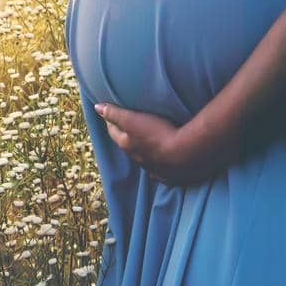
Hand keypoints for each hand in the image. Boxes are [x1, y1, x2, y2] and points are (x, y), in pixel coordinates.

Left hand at [95, 102, 221, 186]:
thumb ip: (114, 113)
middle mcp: (138, 160)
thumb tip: (96, 107)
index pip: (114, 132)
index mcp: (128, 145)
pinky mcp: (171, 177)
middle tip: (130, 128)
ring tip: (148, 143)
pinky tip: (163, 165)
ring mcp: (155, 170)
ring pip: (144, 161)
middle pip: (128, 147)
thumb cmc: (159, 133)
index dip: (112, 122)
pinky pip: (162, 174)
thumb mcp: (133, 119)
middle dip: (127, 138)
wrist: (188, 153)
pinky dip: (160, 168)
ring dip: (144, 153)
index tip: (112, 115)